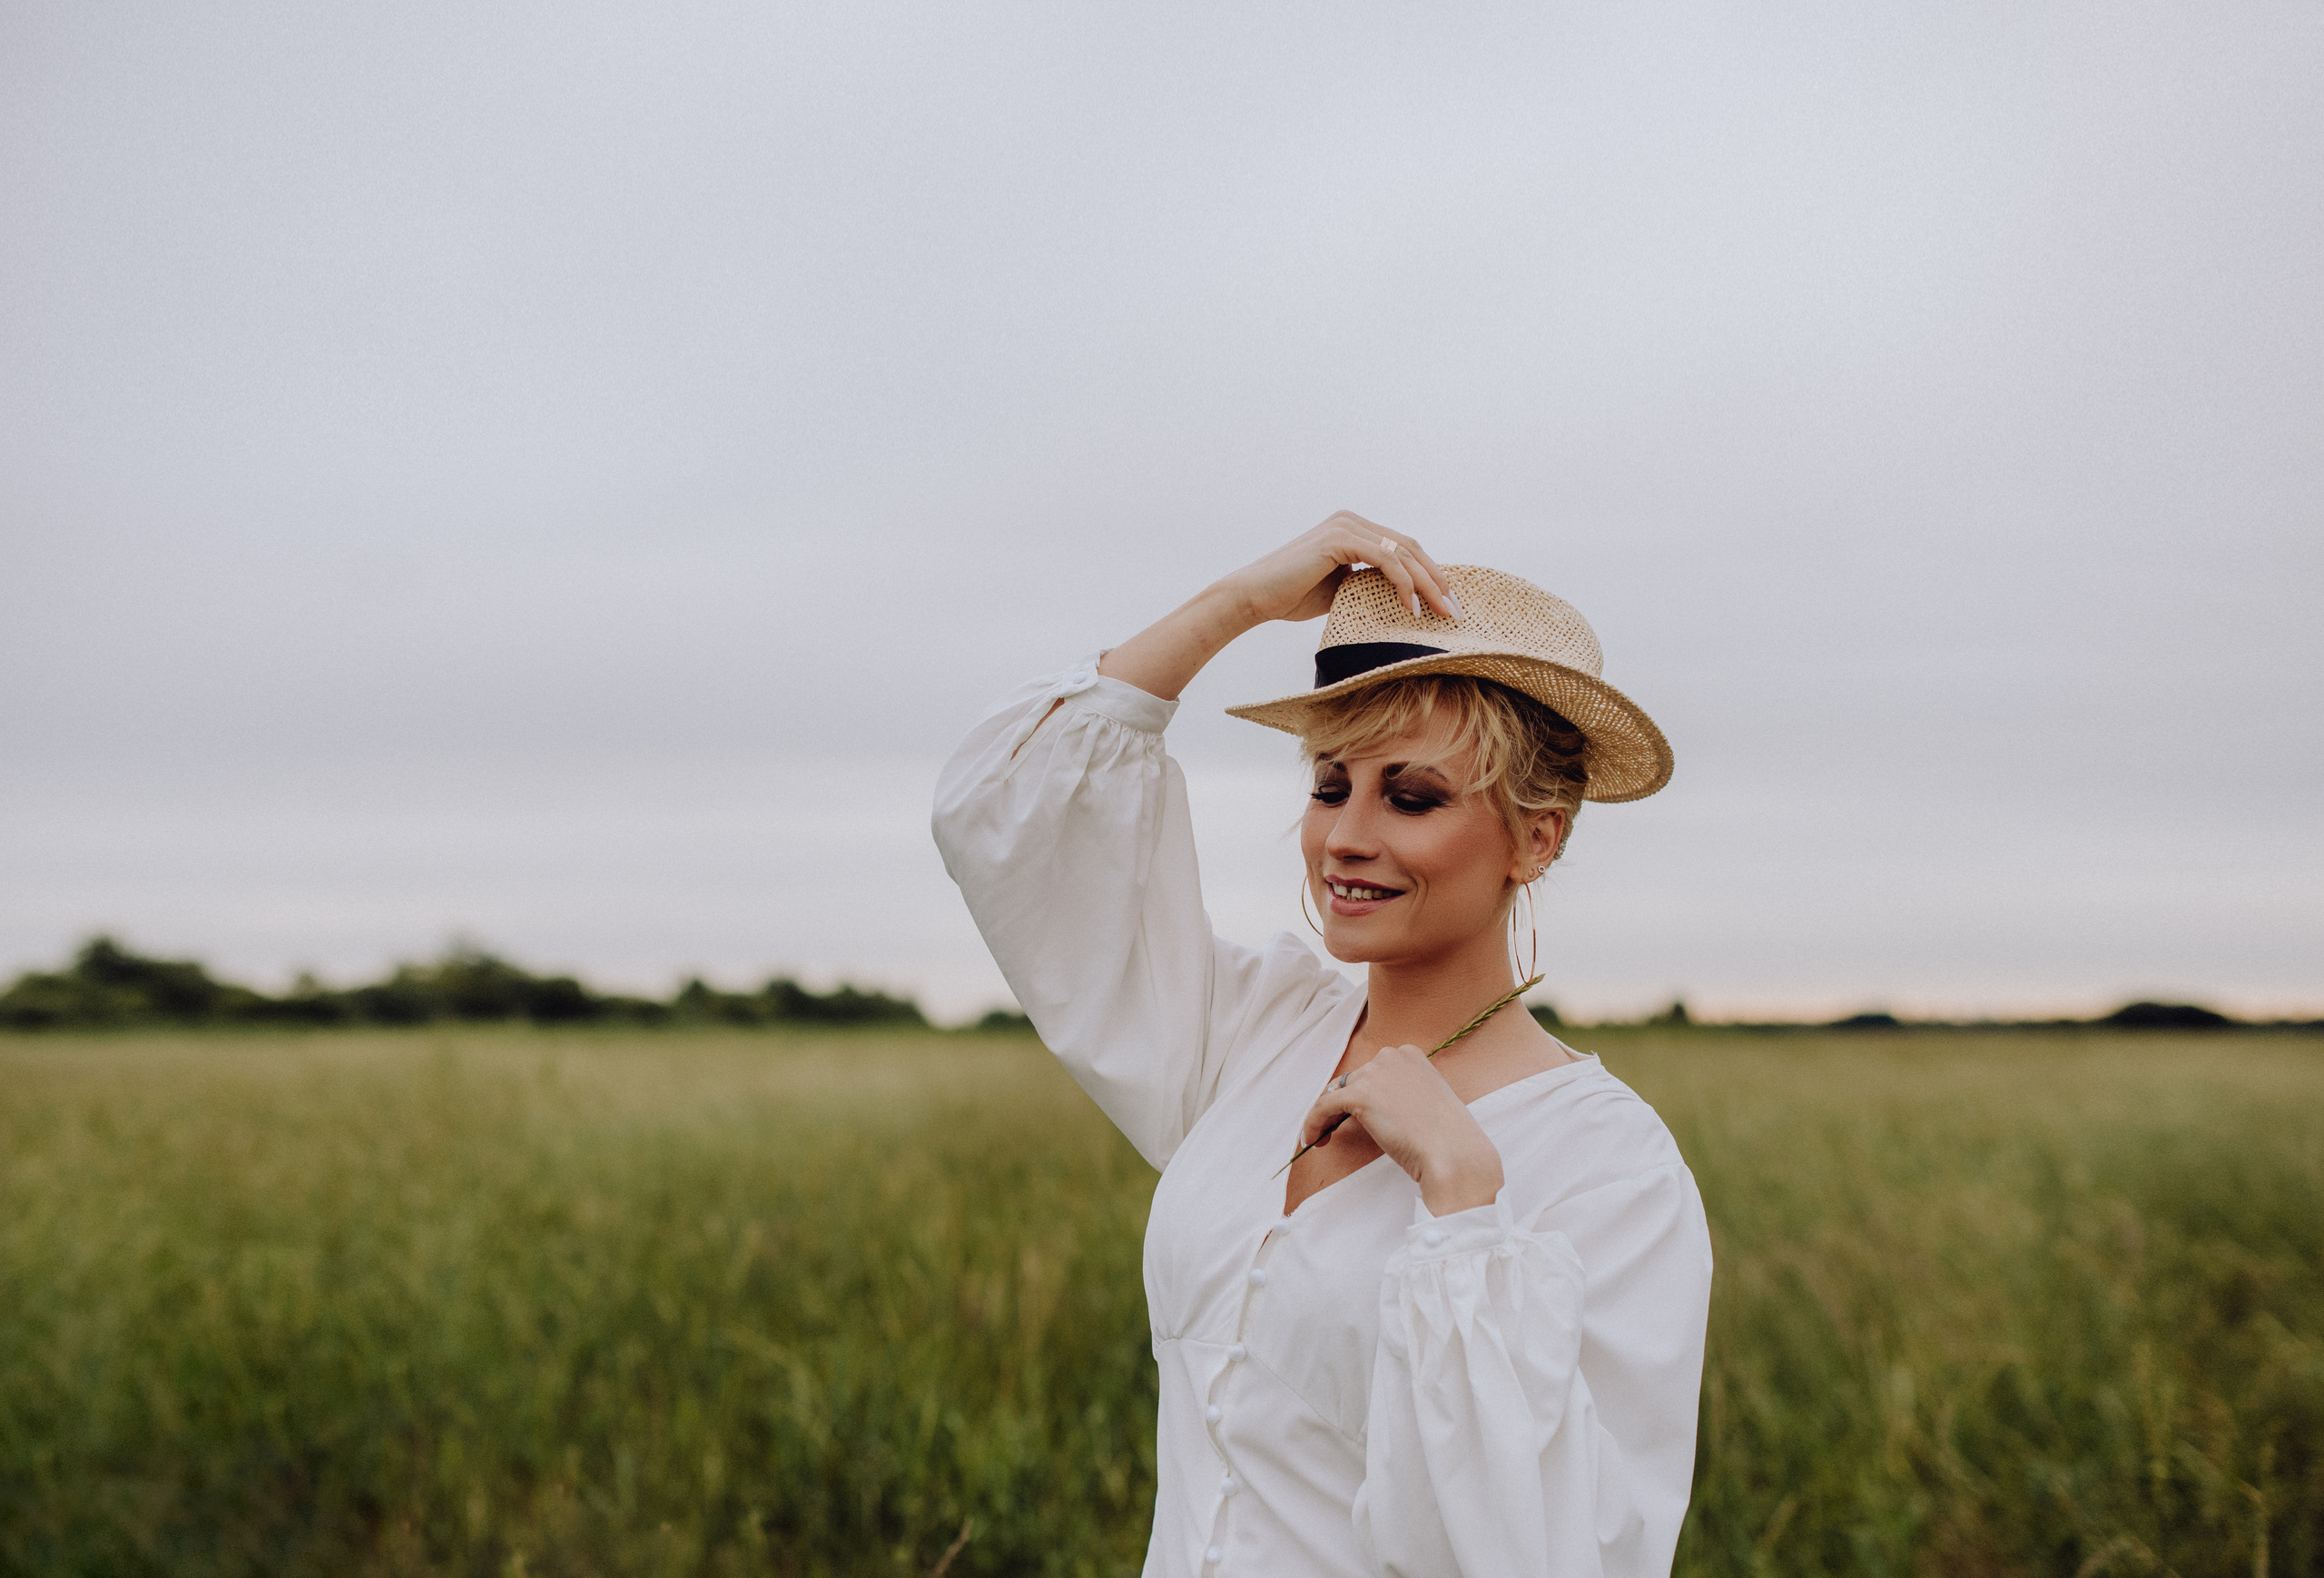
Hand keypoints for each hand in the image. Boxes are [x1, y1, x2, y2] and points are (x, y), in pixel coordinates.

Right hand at [1217, 512, 1460, 625]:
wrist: (1253, 596)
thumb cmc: (1290, 596)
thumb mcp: (1340, 589)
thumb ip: (1367, 583)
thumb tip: (1400, 598)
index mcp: (1353, 530)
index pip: (1402, 548)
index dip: (1428, 574)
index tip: (1446, 603)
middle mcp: (1351, 521)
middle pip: (1409, 547)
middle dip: (1436, 579)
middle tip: (1454, 609)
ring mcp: (1346, 526)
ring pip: (1402, 552)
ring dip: (1427, 583)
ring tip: (1441, 612)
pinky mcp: (1339, 539)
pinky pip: (1384, 559)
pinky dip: (1403, 583)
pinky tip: (1411, 607)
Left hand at [1299, 1044, 1504, 1215]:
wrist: (1454, 1155)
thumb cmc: (1448, 1138)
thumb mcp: (1427, 1102)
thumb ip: (1402, 1094)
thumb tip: (1373, 1107)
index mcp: (1410, 1054)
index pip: (1373, 1072)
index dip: (1361, 1095)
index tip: (1355, 1117)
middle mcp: (1391, 1056)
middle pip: (1353, 1080)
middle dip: (1343, 1105)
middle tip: (1336, 1130)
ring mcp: (1375, 1073)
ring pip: (1335, 1093)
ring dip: (1325, 1116)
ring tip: (1322, 1138)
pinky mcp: (1360, 1095)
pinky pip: (1322, 1107)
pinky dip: (1312, 1123)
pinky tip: (1310, 1140)